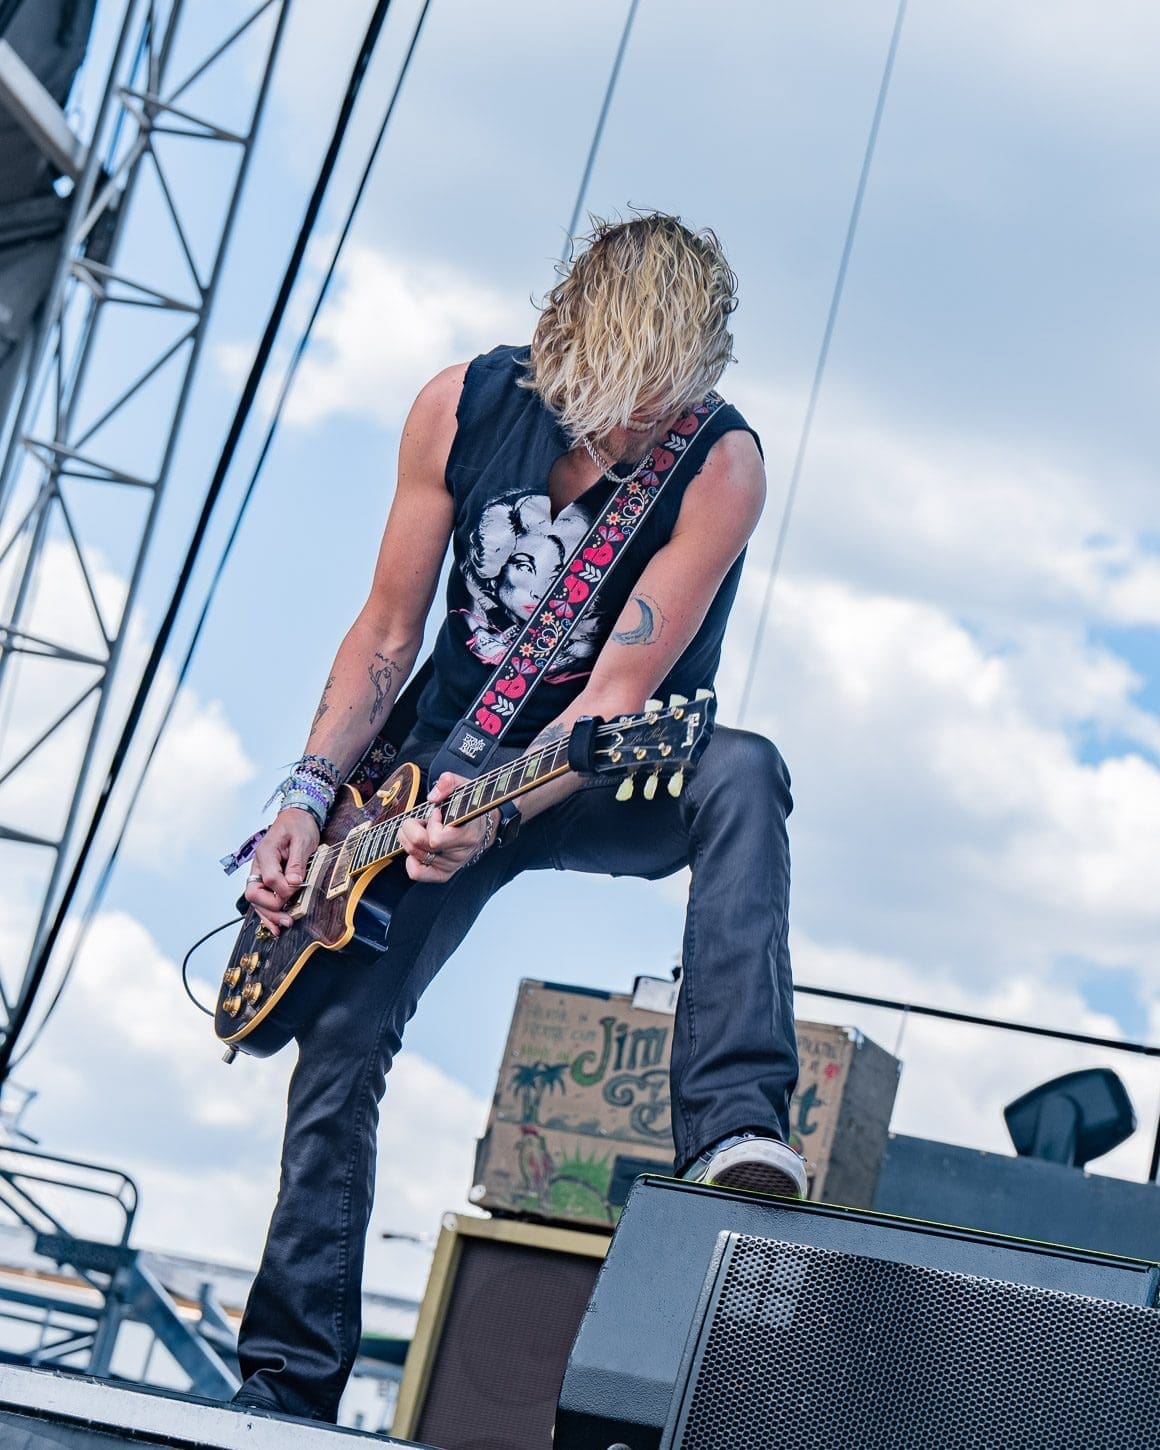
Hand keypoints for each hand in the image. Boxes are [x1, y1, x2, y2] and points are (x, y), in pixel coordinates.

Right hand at [244, 808, 319, 935]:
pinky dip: (267, 912)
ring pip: (256, 900)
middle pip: (254, 893)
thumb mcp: (302, 840)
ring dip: (268, 915)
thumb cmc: (299, 825)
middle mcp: (259, 865)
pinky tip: (274, 925)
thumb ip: (296, 863)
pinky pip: (263, 898)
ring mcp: (261, 873)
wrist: (297, 816)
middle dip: (271, 908)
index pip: (269, 878)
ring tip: (282, 927)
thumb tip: (293, 883)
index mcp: (266, 853)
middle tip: (288, 919)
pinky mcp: (267, 878)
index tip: (298, 889)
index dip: (284, 890)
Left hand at [399, 771, 496, 882]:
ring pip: (414, 855)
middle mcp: (460, 854)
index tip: (438, 812)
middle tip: (421, 819)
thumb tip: (432, 797)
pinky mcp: (443, 874)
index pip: (436, 838)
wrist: (482, 827)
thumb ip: (448, 782)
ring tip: (420, 829)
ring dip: (409, 838)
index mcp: (468, 834)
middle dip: (412, 826)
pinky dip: (411, 859)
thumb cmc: (470, 806)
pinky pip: (417, 873)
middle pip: (419, 845)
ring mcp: (451, 866)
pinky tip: (419, 846)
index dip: (432, 822)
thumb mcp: (463, 786)